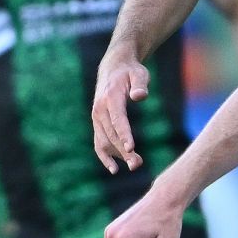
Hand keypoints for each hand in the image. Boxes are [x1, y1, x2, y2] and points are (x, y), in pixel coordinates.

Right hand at [92, 52, 149, 173]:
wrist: (113, 69)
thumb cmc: (130, 72)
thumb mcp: (139, 74)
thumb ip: (140, 85)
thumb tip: (140, 96)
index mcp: (110, 97)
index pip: (117, 119)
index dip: (124, 134)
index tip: (131, 148)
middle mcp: (100, 110)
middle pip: (111, 134)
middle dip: (124, 151)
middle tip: (139, 164)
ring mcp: (96, 118)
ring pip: (105, 141)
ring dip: (118, 156)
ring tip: (136, 165)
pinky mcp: (98, 124)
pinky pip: (99, 143)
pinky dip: (105, 157)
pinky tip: (114, 169)